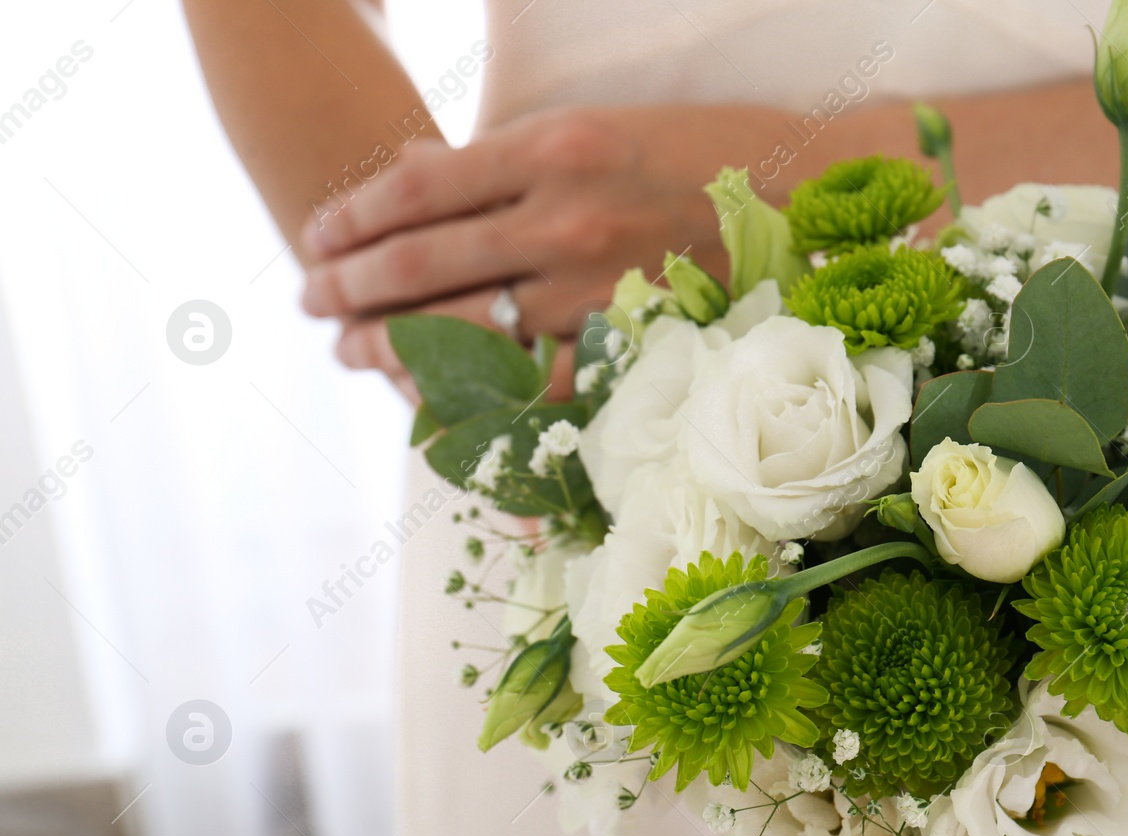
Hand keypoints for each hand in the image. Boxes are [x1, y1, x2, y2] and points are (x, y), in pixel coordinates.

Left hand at [298, 104, 798, 393]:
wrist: (802, 209)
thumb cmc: (692, 162)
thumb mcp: (593, 133)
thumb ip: (504, 163)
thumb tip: (409, 178)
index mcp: (553, 149)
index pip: (416, 187)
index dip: (350, 216)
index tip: (316, 238)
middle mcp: (567, 218)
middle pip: (420, 261)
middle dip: (350, 287)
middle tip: (312, 303)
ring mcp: (596, 291)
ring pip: (461, 329)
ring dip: (388, 344)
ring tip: (349, 347)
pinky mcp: (625, 348)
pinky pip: (525, 382)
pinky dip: (469, 393)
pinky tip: (427, 397)